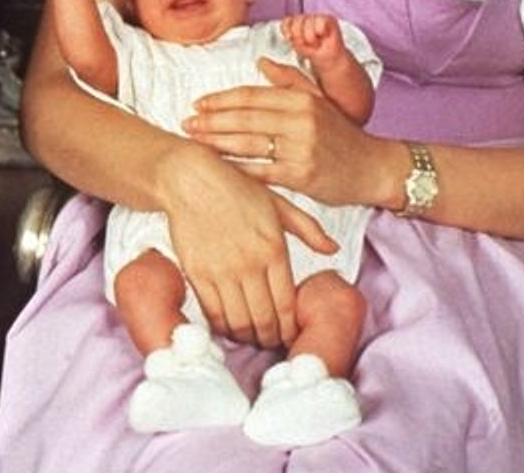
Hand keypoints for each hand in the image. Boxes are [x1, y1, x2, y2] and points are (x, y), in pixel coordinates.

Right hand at [156, 145, 332, 348]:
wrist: (191, 180)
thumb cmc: (236, 189)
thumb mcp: (278, 204)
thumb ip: (308, 229)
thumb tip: (333, 249)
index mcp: (273, 249)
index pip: (286, 305)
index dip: (288, 328)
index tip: (288, 336)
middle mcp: (249, 264)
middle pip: (263, 319)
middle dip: (269, 338)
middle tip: (270, 343)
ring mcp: (221, 270)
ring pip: (238, 320)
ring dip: (247, 336)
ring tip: (250, 338)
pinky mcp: (197, 273)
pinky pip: (213, 311)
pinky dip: (222, 326)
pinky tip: (227, 326)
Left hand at [184, 56, 377, 206]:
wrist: (373, 168)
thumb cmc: (342, 135)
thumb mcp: (321, 100)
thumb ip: (291, 80)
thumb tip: (261, 61)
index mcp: (303, 99)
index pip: (252, 96)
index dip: (221, 99)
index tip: (198, 103)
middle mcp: (302, 121)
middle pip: (245, 118)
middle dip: (211, 121)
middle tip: (186, 123)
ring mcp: (301, 149)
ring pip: (249, 144)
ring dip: (217, 143)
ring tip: (195, 142)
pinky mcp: (301, 176)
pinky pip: (260, 172)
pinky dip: (237, 170)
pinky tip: (217, 168)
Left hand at [281, 14, 344, 64]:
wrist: (327, 58)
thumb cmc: (312, 51)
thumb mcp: (297, 46)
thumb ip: (292, 38)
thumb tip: (288, 36)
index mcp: (295, 23)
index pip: (287, 20)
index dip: (286, 29)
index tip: (289, 39)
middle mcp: (305, 17)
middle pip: (297, 20)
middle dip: (300, 36)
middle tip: (306, 44)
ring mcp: (316, 16)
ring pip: (308, 21)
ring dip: (311, 36)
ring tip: (315, 43)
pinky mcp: (328, 18)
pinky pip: (320, 21)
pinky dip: (320, 31)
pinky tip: (322, 36)